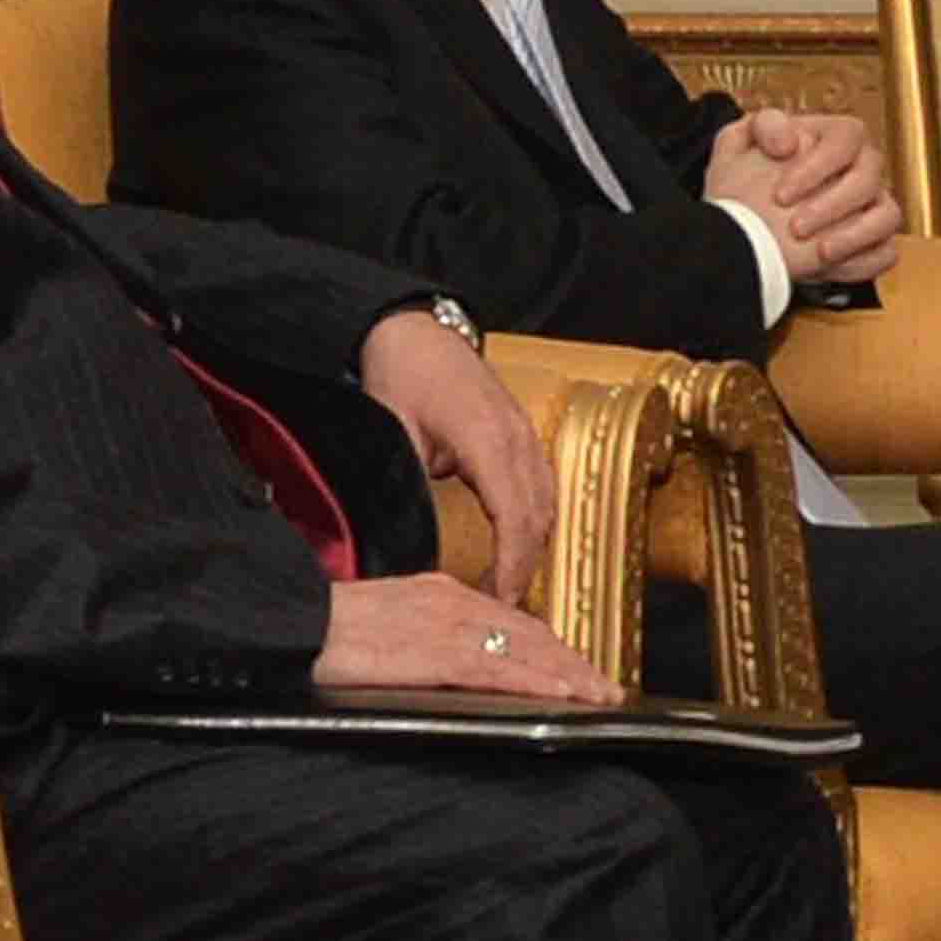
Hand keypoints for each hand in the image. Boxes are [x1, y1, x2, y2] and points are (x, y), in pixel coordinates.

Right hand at [321, 574, 617, 706]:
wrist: (290, 621)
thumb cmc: (325, 630)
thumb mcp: (385, 627)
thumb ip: (424, 639)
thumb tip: (451, 665)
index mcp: (439, 593)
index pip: (510, 619)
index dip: (549, 647)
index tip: (574, 667)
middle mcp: (451, 602)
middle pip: (530, 633)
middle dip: (572, 662)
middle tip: (604, 688)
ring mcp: (445, 626)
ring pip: (524, 650)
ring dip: (568, 676)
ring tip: (598, 697)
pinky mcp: (433, 653)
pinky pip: (496, 669)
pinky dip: (535, 682)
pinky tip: (560, 696)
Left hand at [359, 310, 559, 606]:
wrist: (414, 330)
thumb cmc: (402, 372)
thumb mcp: (393, 435)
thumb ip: (408, 490)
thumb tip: (409, 545)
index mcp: (489, 440)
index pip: (515, 520)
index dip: (512, 567)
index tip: (501, 601)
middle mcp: (518, 439)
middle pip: (539, 519)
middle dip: (524, 569)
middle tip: (502, 610)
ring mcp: (525, 435)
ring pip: (547, 505)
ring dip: (533, 548)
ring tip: (508, 586)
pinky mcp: (523, 435)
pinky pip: (544, 487)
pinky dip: (535, 522)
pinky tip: (518, 544)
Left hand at [720, 110, 906, 290]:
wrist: (743, 224)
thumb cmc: (746, 181)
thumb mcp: (739, 143)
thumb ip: (764, 126)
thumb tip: (789, 140)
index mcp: (837, 137)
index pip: (846, 139)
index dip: (817, 167)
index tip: (781, 194)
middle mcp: (862, 168)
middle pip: (868, 179)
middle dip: (831, 205)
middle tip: (795, 227)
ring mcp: (873, 205)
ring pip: (887, 216)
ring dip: (854, 236)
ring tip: (819, 252)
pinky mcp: (875, 242)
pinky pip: (885, 253)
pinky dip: (862, 262)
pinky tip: (826, 267)